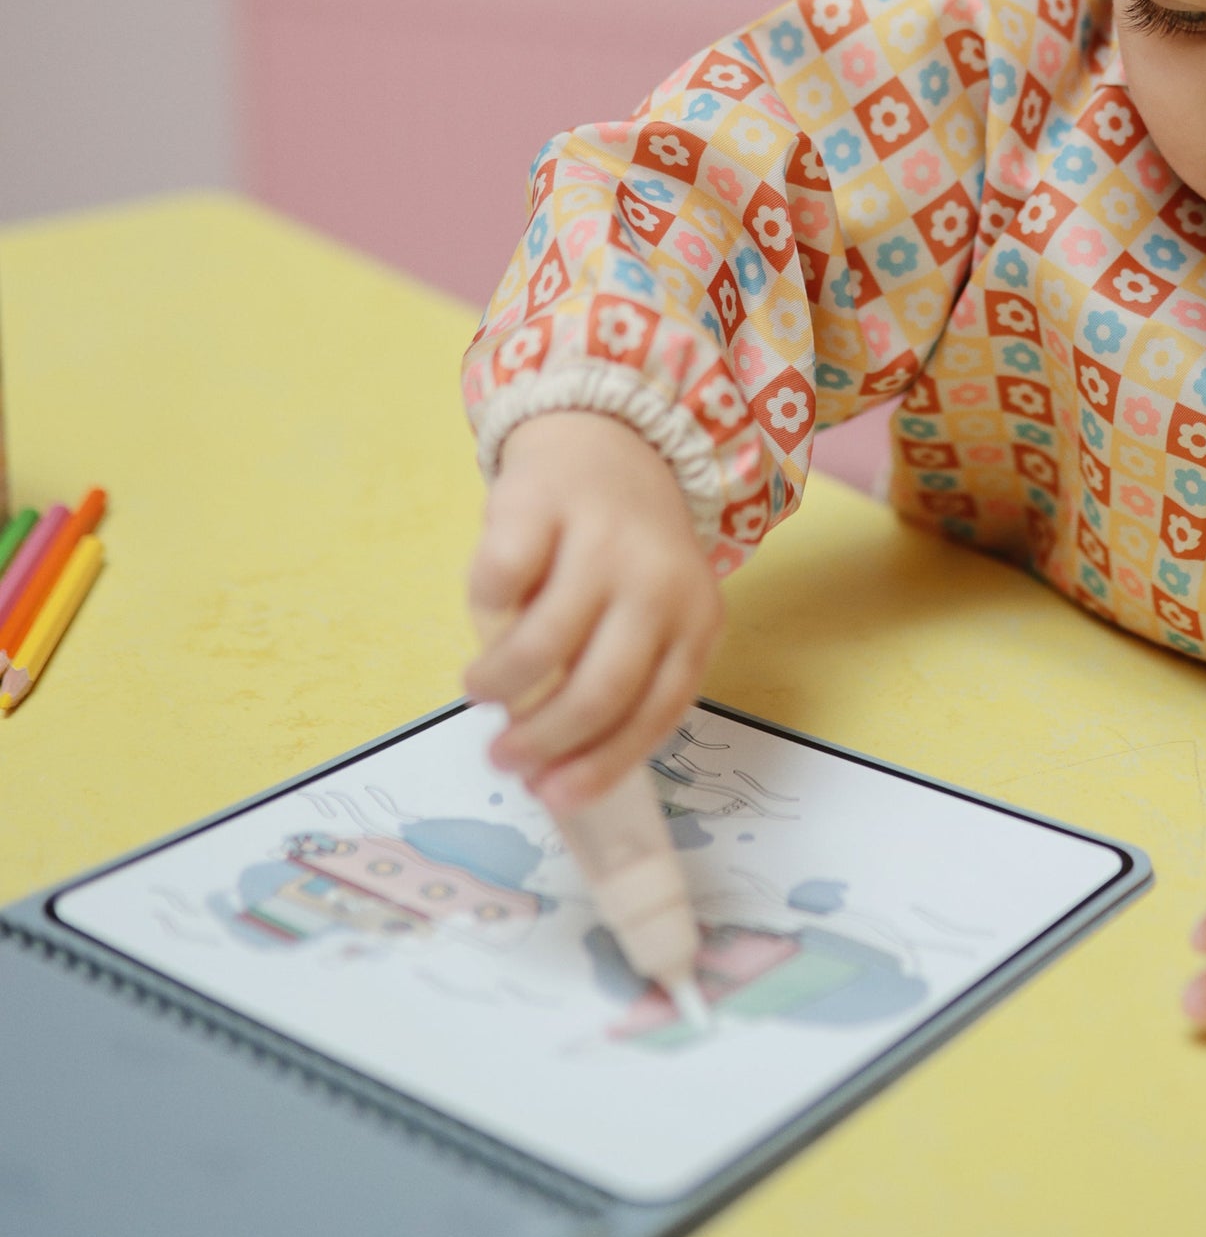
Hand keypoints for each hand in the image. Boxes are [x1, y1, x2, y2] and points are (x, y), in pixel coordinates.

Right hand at [464, 410, 721, 814]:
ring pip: (544, 644)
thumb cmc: (622, 552)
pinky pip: (500, 580)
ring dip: (501, 684)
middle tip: (504, 758)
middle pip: (601, 688)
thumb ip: (616, 678)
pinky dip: (484, 610)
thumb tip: (551, 771)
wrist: (608, 439)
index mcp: (696, 617)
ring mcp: (601, 540)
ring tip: (479, 690)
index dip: (603, 763)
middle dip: (546, 740)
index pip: (657, 709)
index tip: (554, 797)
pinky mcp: (543, 505)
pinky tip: (485, 618)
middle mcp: (658, 580)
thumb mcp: (648, 613)